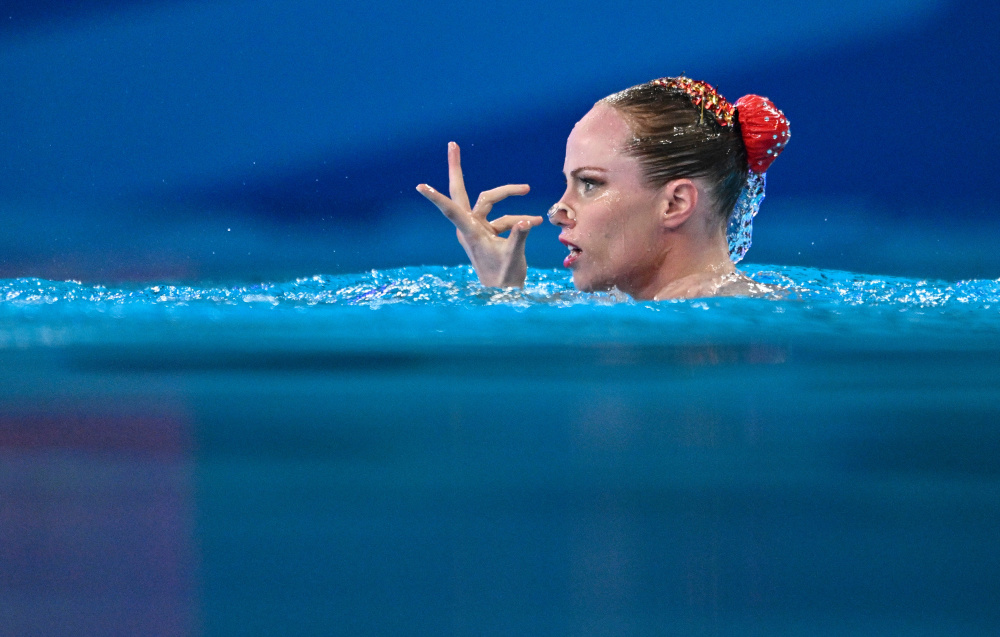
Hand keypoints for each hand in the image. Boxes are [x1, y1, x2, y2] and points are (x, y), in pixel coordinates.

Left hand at [417, 142, 541, 287]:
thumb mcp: (514, 258)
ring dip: (509, 195)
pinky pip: (503, 217)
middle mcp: (470, 226)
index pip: (451, 209)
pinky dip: (519, 219)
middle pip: (461, 191)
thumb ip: (520, 238)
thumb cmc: (505, 278)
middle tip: (451, 144)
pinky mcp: (487, 231)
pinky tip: (535, 223)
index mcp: (469, 232)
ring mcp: (478, 227)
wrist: (505, 293)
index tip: (419, 186)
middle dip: (456, 168)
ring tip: (529, 195)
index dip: (436, 198)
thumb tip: (529, 222)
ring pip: (490, 201)